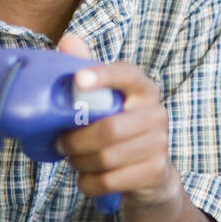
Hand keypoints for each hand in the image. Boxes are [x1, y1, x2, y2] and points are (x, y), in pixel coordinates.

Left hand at [53, 33, 181, 209]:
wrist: (150, 175)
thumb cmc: (119, 129)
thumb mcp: (105, 100)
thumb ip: (87, 70)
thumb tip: (68, 39)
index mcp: (143, 89)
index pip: (126, 74)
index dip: (103, 76)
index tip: (78, 79)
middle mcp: (156, 113)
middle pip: (109, 128)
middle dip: (76, 140)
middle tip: (60, 143)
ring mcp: (160, 143)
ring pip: (106, 157)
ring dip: (80, 163)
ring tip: (73, 160)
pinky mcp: (156, 171)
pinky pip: (110, 180)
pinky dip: (89, 183)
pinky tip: (87, 178)